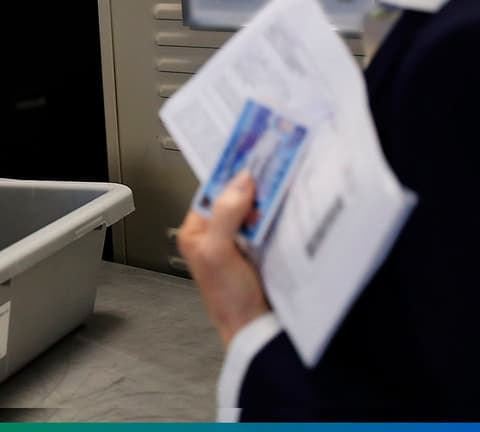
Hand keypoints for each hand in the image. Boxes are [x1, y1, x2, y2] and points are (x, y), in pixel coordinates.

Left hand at [176, 170, 270, 346]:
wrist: (255, 329)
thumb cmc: (228, 300)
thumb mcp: (219, 252)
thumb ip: (226, 215)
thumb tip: (239, 181)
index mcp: (196, 231)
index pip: (212, 192)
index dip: (230, 175)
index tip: (249, 155)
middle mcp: (215, 234)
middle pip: (234, 198)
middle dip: (252, 185)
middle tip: (272, 166)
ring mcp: (238, 242)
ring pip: (253, 210)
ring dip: (267, 200)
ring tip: (282, 181)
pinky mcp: (259, 250)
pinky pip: (267, 224)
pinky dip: (277, 216)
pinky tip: (287, 208)